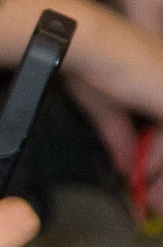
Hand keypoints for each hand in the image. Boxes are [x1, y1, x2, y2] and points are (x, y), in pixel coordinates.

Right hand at [60, 6, 162, 185]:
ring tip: (152, 202)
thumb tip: (127, 167)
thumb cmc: (93, 64)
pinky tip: (149, 184)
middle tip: (155, 203)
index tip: (150, 184)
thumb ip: (122, 137)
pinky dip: (160, 166)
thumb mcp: (108, 107)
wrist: (91, 44)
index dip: (160, 160)